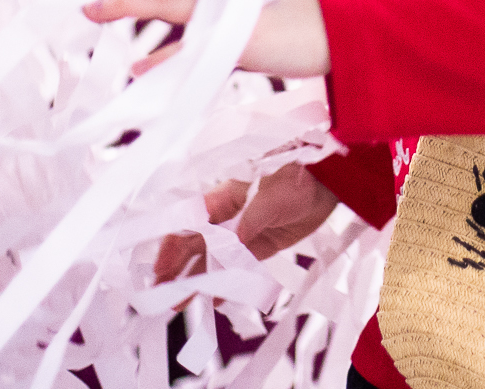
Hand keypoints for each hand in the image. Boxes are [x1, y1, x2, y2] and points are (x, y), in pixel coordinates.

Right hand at [153, 165, 341, 288]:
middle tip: (160, 295)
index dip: (171, 245)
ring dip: (196, 281)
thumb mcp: (269, 198)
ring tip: (179, 304)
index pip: (188, 223)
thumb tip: (232, 244)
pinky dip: (225, 283)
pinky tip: (213, 300)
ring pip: (212, 260)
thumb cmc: (294, 181)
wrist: (324, 184)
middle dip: (175, 270)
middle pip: (194, 246)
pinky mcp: (258, 247)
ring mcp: (240, 234)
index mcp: (221, 198)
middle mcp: (225, 217)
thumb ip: (249, 222)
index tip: (159, 268)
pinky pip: (236, 268)